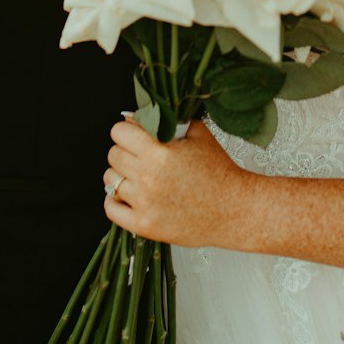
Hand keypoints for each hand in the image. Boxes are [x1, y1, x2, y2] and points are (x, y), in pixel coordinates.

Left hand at [104, 118, 249, 247]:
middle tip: (139, 153)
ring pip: (110, 179)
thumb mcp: (197, 134)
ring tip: (139, 175)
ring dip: (122, 174)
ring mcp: (144, 204)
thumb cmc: (219, 172)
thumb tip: (139, 117)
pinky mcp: (144, 225)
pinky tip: (128, 194)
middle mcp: (148, 178)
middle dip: (125, 150)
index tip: (134, 133)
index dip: (127, 129)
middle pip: (113, 154)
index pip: (119, 132)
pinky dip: (114, 200)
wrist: (234, 209)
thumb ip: (167, 122)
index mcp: (159, 153)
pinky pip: (111, 209)